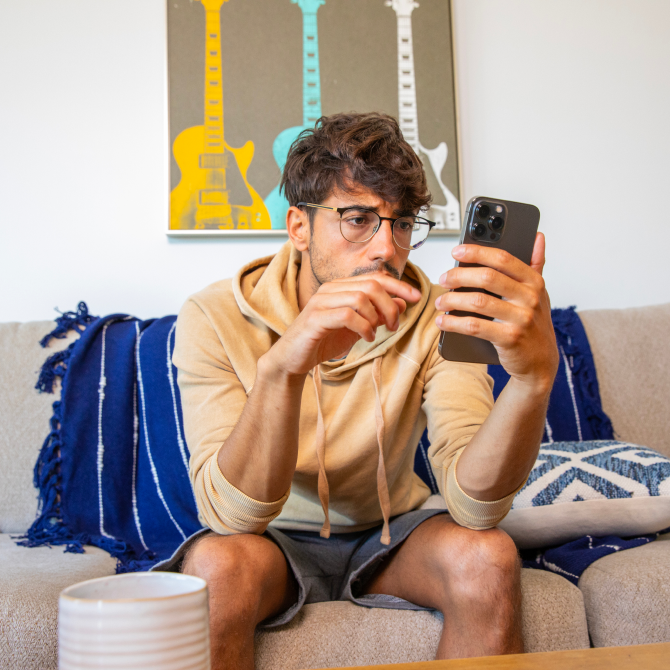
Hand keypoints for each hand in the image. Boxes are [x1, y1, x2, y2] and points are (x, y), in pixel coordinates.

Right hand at [265, 273, 421, 377]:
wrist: (292, 358)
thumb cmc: (322, 340)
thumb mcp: (357, 327)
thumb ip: (377, 314)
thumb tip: (401, 302)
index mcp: (341, 287)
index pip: (375, 278)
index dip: (399, 285)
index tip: (417, 297)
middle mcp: (330, 289)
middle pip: (371, 285)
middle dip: (390, 305)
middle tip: (395, 325)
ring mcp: (321, 302)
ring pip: (361, 297)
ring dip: (377, 317)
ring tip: (379, 333)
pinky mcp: (315, 318)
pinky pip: (348, 315)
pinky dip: (363, 326)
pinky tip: (366, 337)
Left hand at [435, 233, 558, 391]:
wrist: (541, 362)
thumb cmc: (534, 323)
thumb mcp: (539, 293)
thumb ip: (536, 264)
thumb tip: (537, 237)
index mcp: (534, 281)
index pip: (503, 259)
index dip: (477, 252)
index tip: (456, 251)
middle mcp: (530, 298)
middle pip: (487, 277)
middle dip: (459, 276)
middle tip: (444, 279)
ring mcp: (521, 319)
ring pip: (478, 302)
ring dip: (452, 300)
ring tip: (440, 301)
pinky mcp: (509, 339)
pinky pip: (475, 326)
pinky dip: (454, 323)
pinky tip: (442, 321)